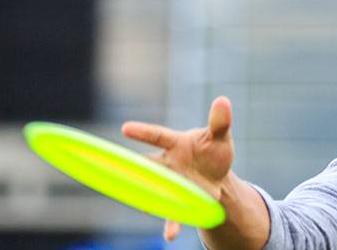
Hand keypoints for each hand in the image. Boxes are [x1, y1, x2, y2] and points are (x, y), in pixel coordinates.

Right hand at [121, 96, 234, 240]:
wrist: (217, 178)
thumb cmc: (214, 151)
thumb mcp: (221, 137)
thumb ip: (220, 121)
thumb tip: (223, 100)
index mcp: (176, 144)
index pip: (158, 136)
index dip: (143, 132)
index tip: (125, 127)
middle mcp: (167, 164)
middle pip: (147, 165)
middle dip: (133, 167)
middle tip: (113, 167)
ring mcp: (170, 184)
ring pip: (152, 190)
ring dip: (146, 196)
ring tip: (141, 204)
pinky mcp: (177, 201)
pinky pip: (172, 214)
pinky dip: (171, 224)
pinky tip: (170, 236)